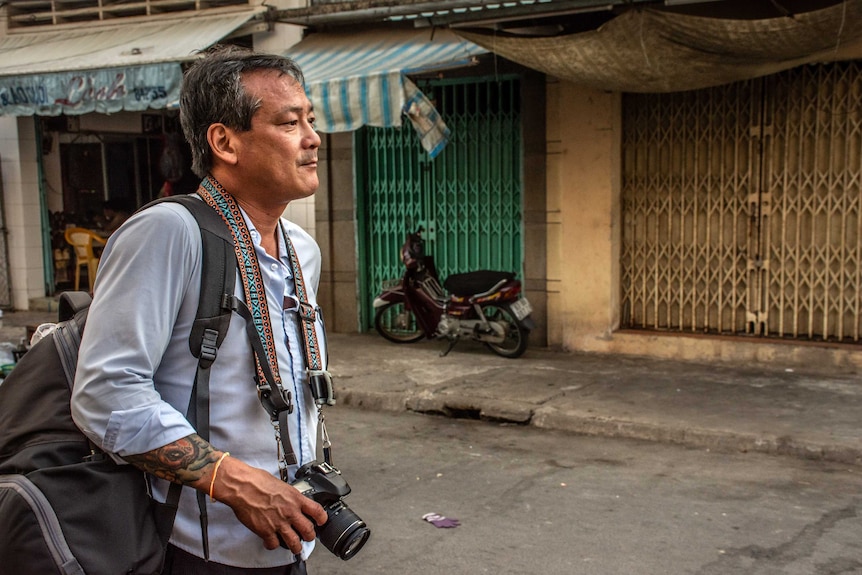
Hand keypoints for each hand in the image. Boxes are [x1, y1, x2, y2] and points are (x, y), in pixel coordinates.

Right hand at [212, 456, 328, 552]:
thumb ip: (289, 495)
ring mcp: (279, 523)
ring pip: (294, 542)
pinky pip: (274, 544)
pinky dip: (273, 545)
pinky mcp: (266, 531)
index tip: (321, 521)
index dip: (322, 519)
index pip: (317, 511)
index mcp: (295, 498)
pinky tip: (271, 541)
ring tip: (295, 546)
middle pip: (308, 531)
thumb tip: (291, 500)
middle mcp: (290, 512)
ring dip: (296, 546)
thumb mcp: (281, 484)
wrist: (242, 486)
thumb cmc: (257, 481)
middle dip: (310, 536)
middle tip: (307, 537)